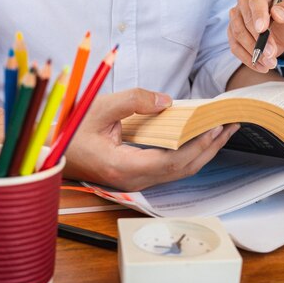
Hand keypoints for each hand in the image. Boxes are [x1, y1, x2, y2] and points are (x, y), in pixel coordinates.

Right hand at [63, 88, 239, 190]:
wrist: (53, 151)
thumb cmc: (71, 130)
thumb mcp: (100, 108)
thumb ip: (133, 101)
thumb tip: (166, 102)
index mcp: (123, 167)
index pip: (171, 161)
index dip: (197, 145)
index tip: (214, 127)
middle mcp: (133, 180)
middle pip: (182, 169)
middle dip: (210, 148)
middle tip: (230, 125)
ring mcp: (136, 181)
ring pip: (179, 171)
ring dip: (203, 152)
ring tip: (222, 131)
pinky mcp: (137, 175)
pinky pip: (170, 168)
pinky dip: (189, 154)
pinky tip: (198, 139)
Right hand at [228, 0, 283, 72]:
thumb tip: (278, 13)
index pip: (256, 0)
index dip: (258, 15)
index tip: (263, 30)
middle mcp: (244, 0)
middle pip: (245, 20)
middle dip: (259, 40)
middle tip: (272, 54)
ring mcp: (236, 16)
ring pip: (238, 34)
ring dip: (253, 51)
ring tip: (269, 62)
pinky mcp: (232, 32)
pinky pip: (235, 46)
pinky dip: (247, 58)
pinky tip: (261, 65)